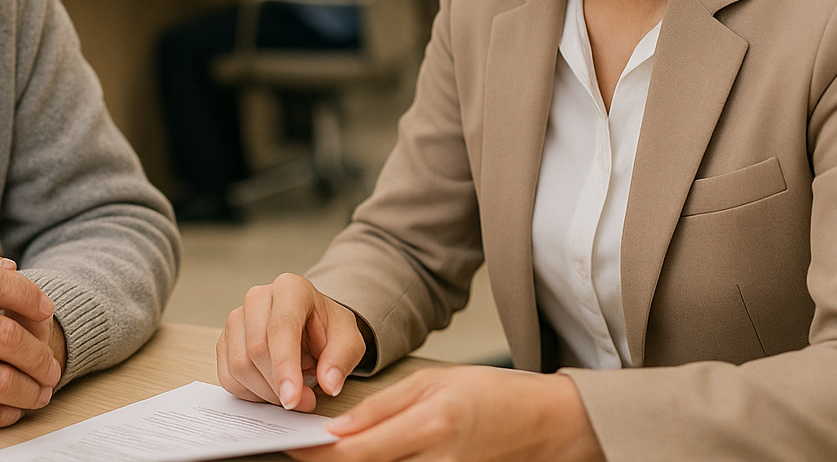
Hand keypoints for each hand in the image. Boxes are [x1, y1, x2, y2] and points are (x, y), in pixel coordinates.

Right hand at [218, 273, 366, 412]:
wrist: (310, 326)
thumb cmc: (326, 330)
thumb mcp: (348, 340)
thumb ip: (341, 359)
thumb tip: (328, 383)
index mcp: (290, 289)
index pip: (281, 328)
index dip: (285, 367)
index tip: (292, 399)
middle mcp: (257, 297)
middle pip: (256, 350)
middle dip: (278, 386)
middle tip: (303, 402)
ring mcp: (237, 318)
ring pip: (239, 365)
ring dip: (265, 392)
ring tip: (290, 392)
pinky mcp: (225, 339)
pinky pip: (227, 376)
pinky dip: (250, 393)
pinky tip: (270, 389)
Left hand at [290, 368, 604, 461]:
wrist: (545, 423)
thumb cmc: (490, 394)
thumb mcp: (431, 382)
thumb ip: (381, 408)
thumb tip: (336, 429)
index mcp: (431, 424)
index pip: (358, 450)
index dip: (318, 454)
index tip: (291, 446)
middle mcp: (438, 460)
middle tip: (301, 453)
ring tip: (330, 455)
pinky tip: (363, 459)